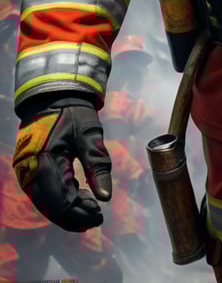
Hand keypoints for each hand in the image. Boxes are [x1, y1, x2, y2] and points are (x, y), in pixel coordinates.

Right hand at [14, 96, 111, 230]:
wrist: (52, 96)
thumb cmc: (73, 113)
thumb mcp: (90, 134)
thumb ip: (98, 164)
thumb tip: (106, 197)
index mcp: (46, 161)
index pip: (62, 201)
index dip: (81, 213)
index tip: (100, 214)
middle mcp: (30, 172)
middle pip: (52, 207)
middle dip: (75, 215)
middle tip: (97, 215)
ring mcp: (25, 172)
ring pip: (45, 204)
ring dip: (67, 211)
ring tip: (89, 208)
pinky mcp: (27, 171)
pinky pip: (42, 194)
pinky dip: (59, 200)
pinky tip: (77, 199)